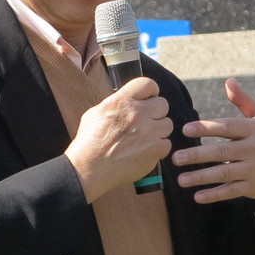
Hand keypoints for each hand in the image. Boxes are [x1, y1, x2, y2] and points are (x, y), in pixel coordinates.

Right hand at [65, 77, 173, 202]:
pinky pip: (167, 144)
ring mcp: (147, 132)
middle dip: (155, 113)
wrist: (88, 170)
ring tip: (143, 140)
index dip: (151, 92)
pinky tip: (144, 152)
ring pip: (167, 124)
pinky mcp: (154, 150)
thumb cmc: (88, 143)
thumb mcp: (95, 114)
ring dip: (158, 132)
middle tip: (146, 123)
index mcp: (121, 101)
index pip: (148, 84)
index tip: (149, 99)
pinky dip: (158, 149)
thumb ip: (116, 103)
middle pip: (163, 104)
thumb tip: (130, 100)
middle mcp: (136, 114)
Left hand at [173, 79, 254, 204]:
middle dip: (197, 155)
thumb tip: (228, 81)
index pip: (227, 127)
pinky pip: (231, 191)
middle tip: (175, 157)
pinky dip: (215, 194)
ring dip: (201, 177)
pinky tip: (198, 196)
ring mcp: (254, 169)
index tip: (185, 130)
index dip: (206, 128)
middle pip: (222, 152)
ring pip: (224, 173)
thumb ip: (243, 101)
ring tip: (180, 180)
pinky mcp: (254, 187)